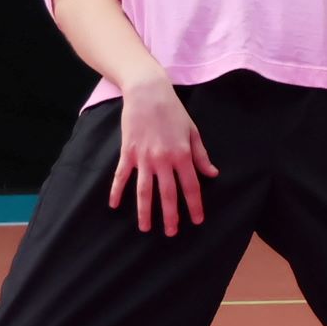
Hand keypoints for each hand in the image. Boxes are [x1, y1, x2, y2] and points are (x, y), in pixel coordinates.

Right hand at [104, 76, 215, 235]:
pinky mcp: (127, 152)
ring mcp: (143, 158)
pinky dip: (116, 191)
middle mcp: (163, 160)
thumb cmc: (173, 111)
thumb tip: (212, 174)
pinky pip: (121, 176)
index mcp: (182, 155)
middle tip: (171, 233)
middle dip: (170, 216)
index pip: (191, 186)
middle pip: (167, 194)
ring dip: (145, 211)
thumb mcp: (193, 131)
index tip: (197, 220)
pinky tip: (114, 205)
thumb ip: (201, 155)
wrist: (148, 92)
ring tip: (146, 228)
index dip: (195, 205)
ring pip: (144, 191)